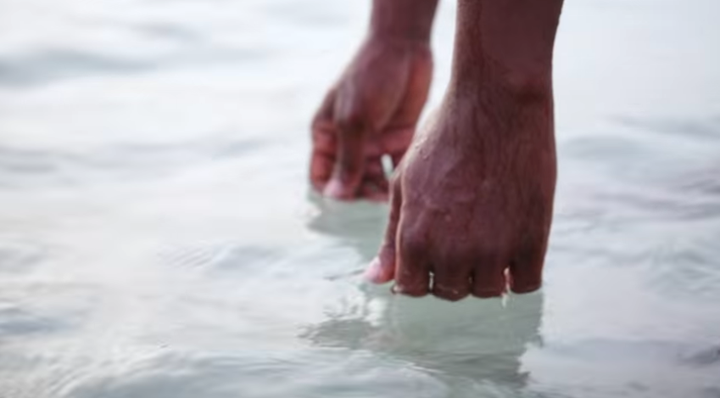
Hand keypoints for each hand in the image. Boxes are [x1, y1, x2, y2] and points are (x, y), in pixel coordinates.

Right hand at [310, 37, 431, 200]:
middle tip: (377, 196)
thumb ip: (347, 160)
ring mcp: (374, 141)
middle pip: (350, 181)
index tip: (349, 194)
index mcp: (327, 135)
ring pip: (373, 178)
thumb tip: (334, 197)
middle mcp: (349, 141)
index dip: (333, 190)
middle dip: (360, 192)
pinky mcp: (399, 138)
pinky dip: (398, 177)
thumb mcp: (354, 121)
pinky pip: (396, 167)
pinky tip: (406, 181)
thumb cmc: (370, 79)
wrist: (404, 48)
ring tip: (392, 194)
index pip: (322, 175)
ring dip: (380, 189)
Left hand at [364, 85, 556, 299]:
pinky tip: (513, 244)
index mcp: (415, 237)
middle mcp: (452, 251)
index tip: (430, 253)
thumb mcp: (405, 184)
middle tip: (461, 237)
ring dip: (485, 273)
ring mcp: (494, 248)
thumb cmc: (443, 137)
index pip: (412, 288)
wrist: (496, 103)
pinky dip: (518, 272)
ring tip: (487, 236)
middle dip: (451, 272)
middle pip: (450, 292)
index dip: (419, 273)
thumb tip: (374, 279)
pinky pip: (525, 284)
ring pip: (486, 292)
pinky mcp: (533, 239)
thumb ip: (391, 236)